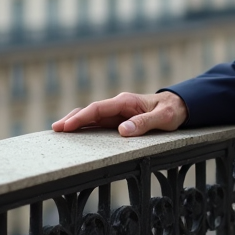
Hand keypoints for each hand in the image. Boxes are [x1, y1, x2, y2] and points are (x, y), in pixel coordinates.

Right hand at [51, 91, 187, 136]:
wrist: (179, 105)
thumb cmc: (172, 111)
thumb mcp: (163, 118)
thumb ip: (144, 123)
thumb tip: (122, 130)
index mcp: (126, 101)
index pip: (98, 108)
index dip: (82, 117)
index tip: (68, 125)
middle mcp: (119, 105)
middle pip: (91, 111)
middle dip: (73, 118)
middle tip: (56, 129)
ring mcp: (118, 112)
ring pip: (92, 116)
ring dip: (76, 122)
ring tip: (60, 131)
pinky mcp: (119, 119)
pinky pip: (99, 122)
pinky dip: (86, 126)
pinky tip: (77, 133)